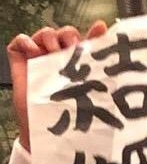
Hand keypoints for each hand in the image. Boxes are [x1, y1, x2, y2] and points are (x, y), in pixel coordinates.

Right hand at [6, 20, 107, 151]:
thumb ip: (97, 65)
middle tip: (73, 47)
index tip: (98, 32)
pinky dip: (25, 40)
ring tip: (53, 50)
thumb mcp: (88, 88)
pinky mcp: (21, 61)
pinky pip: (19, 41)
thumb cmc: (71, 113)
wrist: (48, 131)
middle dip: (69, 35)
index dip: (88, 35)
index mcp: (77, 63)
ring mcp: (39, 58)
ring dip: (49, 36)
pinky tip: (33, 51)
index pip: (82, 41)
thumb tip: (108, 39)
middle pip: (63, 33)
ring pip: (44, 34)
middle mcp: (58, 58)